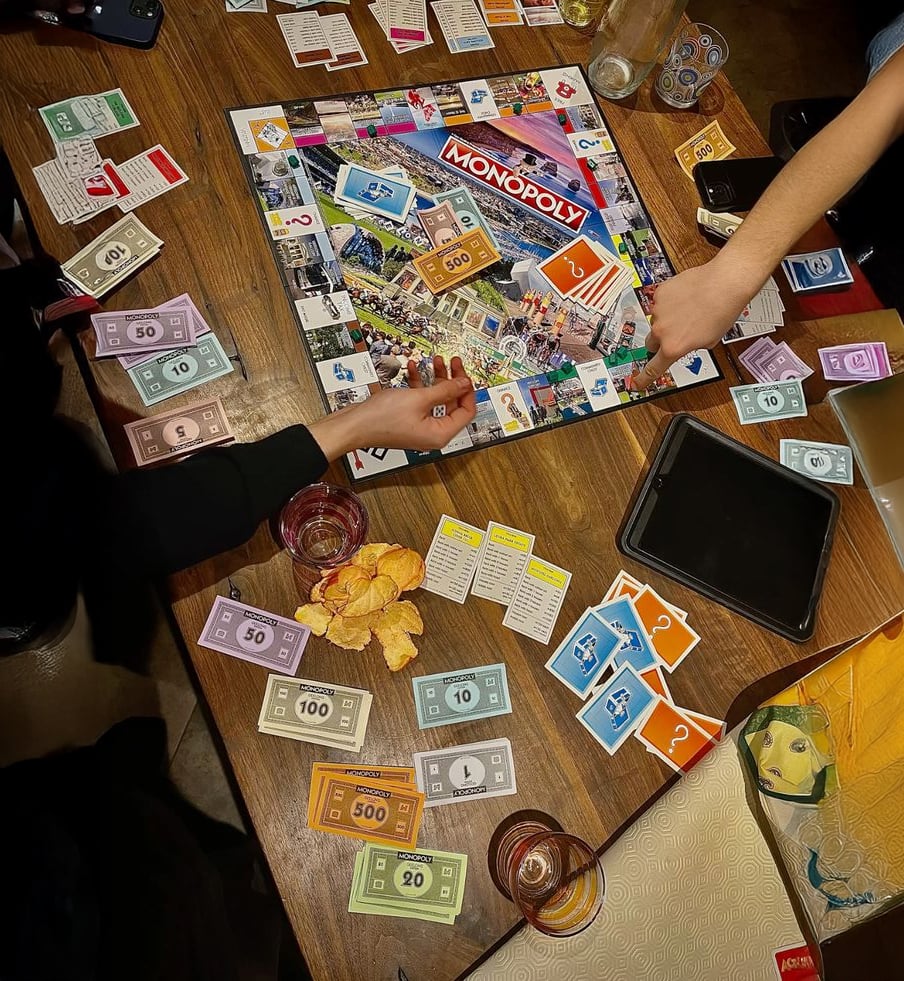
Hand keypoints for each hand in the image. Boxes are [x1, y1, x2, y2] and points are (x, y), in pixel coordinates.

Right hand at [309, 356, 475, 459]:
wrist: (353, 425)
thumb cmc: (381, 419)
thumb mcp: (419, 398)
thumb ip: (445, 390)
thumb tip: (464, 383)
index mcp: (440, 434)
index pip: (466, 412)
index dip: (467, 390)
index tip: (464, 373)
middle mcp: (432, 433)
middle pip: (452, 403)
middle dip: (451, 380)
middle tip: (451, 362)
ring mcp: (419, 427)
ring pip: (436, 400)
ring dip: (435, 379)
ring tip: (434, 361)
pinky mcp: (408, 420)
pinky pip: (420, 401)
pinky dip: (419, 385)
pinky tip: (414, 369)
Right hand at [628, 255, 758, 390]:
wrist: (724, 283)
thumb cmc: (721, 311)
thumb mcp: (709, 341)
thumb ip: (689, 346)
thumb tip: (685, 343)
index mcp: (673, 347)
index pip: (653, 369)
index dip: (643, 378)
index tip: (636, 383)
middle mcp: (662, 330)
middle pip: (651, 342)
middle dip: (661, 340)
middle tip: (676, 333)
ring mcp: (658, 311)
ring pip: (657, 320)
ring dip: (668, 318)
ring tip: (689, 309)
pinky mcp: (659, 293)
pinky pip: (660, 302)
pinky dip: (670, 301)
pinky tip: (685, 298)